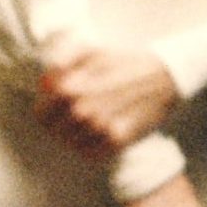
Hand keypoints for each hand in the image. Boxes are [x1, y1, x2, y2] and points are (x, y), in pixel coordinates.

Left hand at [36, 48, 178, 158]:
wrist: (166, 76)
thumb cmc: (126, 63)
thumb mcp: (93, 51)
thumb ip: (63, 61)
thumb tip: (45, 80)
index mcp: (71, 88)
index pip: (41, 113)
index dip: (46, 110)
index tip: (57, 106)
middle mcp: (83, 110)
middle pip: (54, 131)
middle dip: (61, 123)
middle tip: (76, 113)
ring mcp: (100, 128)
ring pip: (71, 144)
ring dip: (76, 136)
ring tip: (91, 121)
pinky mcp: (118, 141)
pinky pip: (90, 154)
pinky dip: (91, 148)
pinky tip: (101, 134)